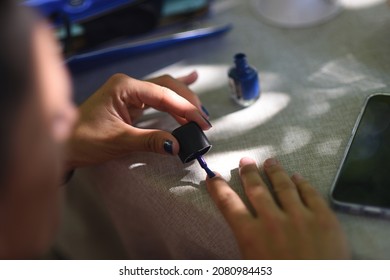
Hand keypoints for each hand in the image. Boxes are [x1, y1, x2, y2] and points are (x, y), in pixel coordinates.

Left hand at [65, 72, 210, 169]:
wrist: (63, 143)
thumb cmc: (84, 140)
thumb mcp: (119, 141)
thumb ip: (150, 141)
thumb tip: (178, 145)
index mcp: (124, 87)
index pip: (163, 94)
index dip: (185, 108)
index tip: (201, 122)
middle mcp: (129, 85)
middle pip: (167, 87)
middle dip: (188, 103)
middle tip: (203, 122)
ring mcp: (130, 92)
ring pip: (165, 90)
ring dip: (184, 101)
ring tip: (200, 114)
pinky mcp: (131, 101)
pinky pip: (158, 94)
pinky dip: (174, 92)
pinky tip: (191, 79)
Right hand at [206, 157, 349, 258]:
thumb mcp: (252, 267)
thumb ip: (244, 245)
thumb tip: (234, 234)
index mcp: (251, 236)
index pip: (228, 204)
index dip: (218, 188)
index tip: (212, 177)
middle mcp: (273, 221)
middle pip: (256, 189)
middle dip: (248, 172)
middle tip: (245, 161)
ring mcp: (301, 218)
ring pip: (283, 186)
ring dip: (274, 171)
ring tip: (270, 161)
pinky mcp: (324, 219)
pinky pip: (311, 193)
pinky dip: (302, 183)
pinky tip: (297, 177)